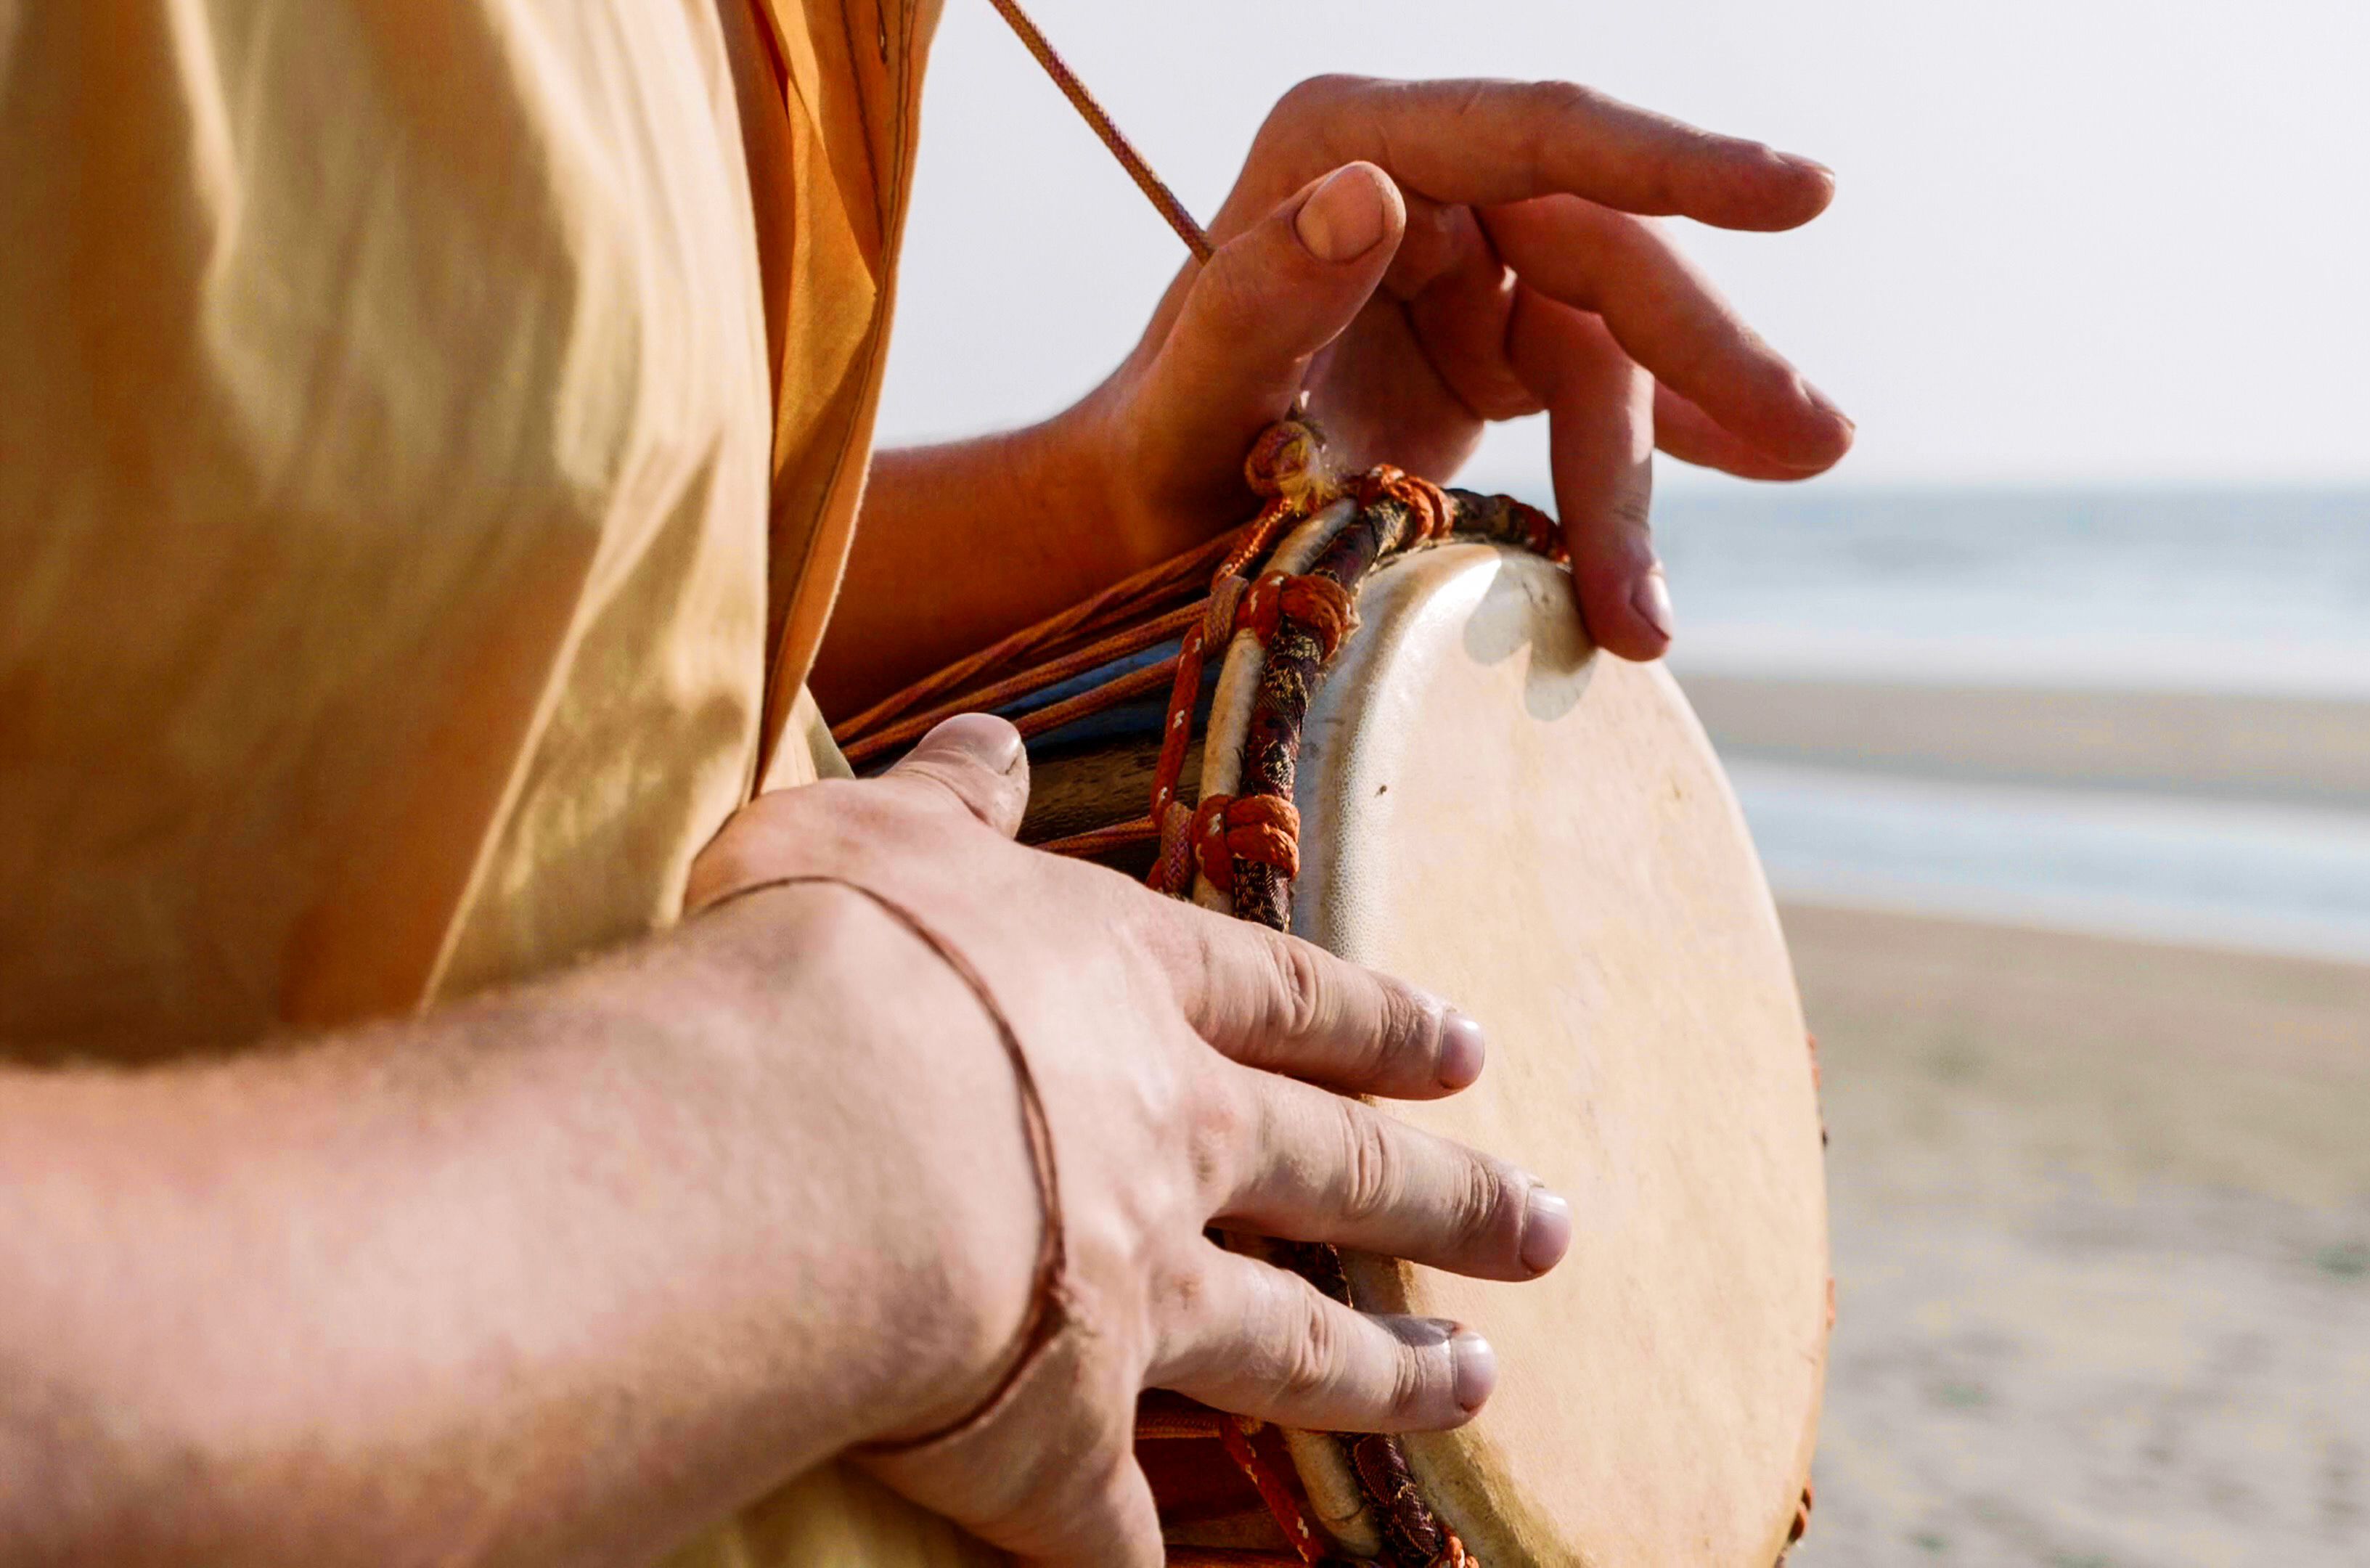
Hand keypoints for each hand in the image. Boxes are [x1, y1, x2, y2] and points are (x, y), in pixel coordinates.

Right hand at [687, 715, 1571, 1565]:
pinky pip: (1119, 1523)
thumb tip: (989, 744)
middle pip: (1347, 1176)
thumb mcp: (872, 835)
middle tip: (1551, 1225)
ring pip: (1301, 1347)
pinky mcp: (1066, 1443)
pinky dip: (1149, 1558)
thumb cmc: (836, 962)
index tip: (1470, 1048)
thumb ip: (947, 803)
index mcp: (1131, 997)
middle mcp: (1175, 1144)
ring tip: (1480, 1385)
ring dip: (1392, 1375)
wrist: (817, 1139)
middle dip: (1451, 1201)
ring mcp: (1143, 1298)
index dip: (1375, 1026)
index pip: (1287, 1003)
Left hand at [1072, 75, 1855, 660]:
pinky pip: (1608, 386)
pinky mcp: (1493, 340)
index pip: (1541, 133)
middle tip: (1812, 444)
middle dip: (1706, 361)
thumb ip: (1259, 302)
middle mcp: (1421, 184)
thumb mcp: (1188, 407)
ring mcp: (1465, 263)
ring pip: (1614, 347)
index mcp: (1346, 146)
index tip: (1799, 194)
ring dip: (1675, 459)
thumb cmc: (1145, 471)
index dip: (1677, 160)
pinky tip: (1757, 469)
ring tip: (1678, 592)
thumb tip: (1370, 196)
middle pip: (1603, 257)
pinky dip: (1675, 444)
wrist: (1132, 538)